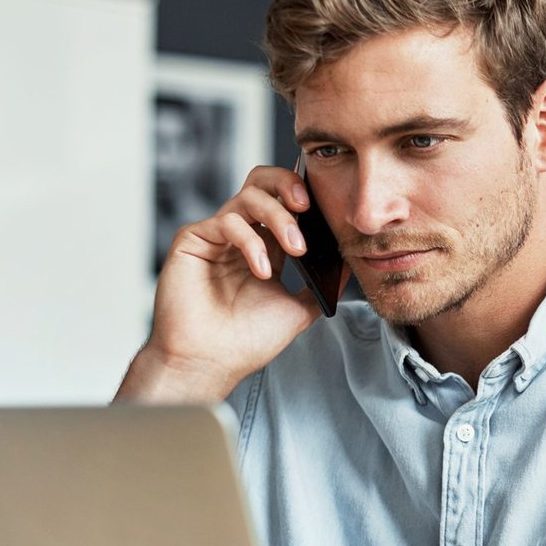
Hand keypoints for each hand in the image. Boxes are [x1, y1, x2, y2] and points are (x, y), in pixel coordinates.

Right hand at [123, 165, 345, 400]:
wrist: (211, 362)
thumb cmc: (246, 341)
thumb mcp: (300, 309)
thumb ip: (324, 285)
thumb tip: (351, 262)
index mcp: (265, 247)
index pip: (284, 203)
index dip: (305, 197)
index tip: (328, 210)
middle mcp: (240, 235)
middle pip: (261, 182)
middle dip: (288, 184)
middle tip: (307, 206)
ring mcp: (216, 236)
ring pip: (248, 196)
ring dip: (279, 218)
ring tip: (295, 248)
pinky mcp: (193, 240)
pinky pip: (226, 220)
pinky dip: (251, 241)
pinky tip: (261, 269)